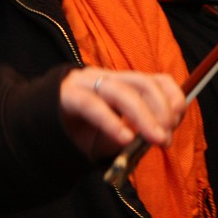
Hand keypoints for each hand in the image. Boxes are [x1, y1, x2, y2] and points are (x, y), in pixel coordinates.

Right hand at [58, 67, 185, 160]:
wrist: (39, 131)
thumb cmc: (83, 133)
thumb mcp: (117, 134)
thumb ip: (138, 133)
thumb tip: (163, 136)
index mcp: (124, 83)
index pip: (156, 79)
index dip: (172, 96)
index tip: (178, 119)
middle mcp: (108, 78)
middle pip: (143, 84)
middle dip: (161, 109)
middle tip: (166, 136)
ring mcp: (87, 84)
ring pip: (121, 92)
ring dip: (143, 116)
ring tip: (155, 139)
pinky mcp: (68, 96)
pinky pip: (92, 106)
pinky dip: (111, 122)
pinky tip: (124, 138)